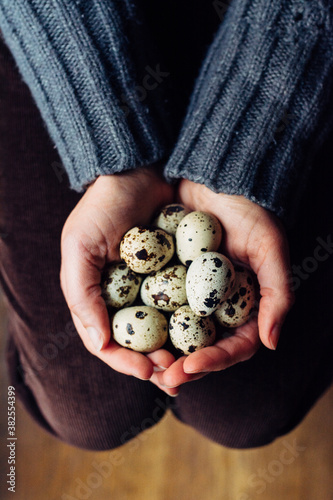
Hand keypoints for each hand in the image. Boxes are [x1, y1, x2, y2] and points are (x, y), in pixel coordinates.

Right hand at [60, 167, 178, 394]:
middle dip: (155, 363)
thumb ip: (82, 295)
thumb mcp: (79, 246)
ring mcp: (153, 287)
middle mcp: (126, 297)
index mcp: (99, 297)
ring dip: (177, 350)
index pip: (108, 342)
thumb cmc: (102, 208)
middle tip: (174, 373)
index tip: (147, 371)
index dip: (125, 361)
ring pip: (165, 330)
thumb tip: (100, 343)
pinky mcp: (178, 274)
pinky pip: (185, 303)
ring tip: (192, 362)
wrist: (139, 171)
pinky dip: (193, 321)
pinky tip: (206, 333)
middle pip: (139, 343)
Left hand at [152, 179, 294, 389]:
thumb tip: (271, 342)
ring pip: (178, 336)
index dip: (214, 361)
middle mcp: (218, 304)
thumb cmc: (247, 209)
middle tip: (164, 377)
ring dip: (163, 356)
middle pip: (203, 348)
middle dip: (184, 368)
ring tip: (145, 367)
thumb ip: (277, 294)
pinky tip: (132, 336)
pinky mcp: (167, 280)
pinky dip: (148, 325)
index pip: (234, 345)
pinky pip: (156, 308)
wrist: (212, 176)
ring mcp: (191, 295)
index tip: (190, 367)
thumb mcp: (269, 248)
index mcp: (245, 304)